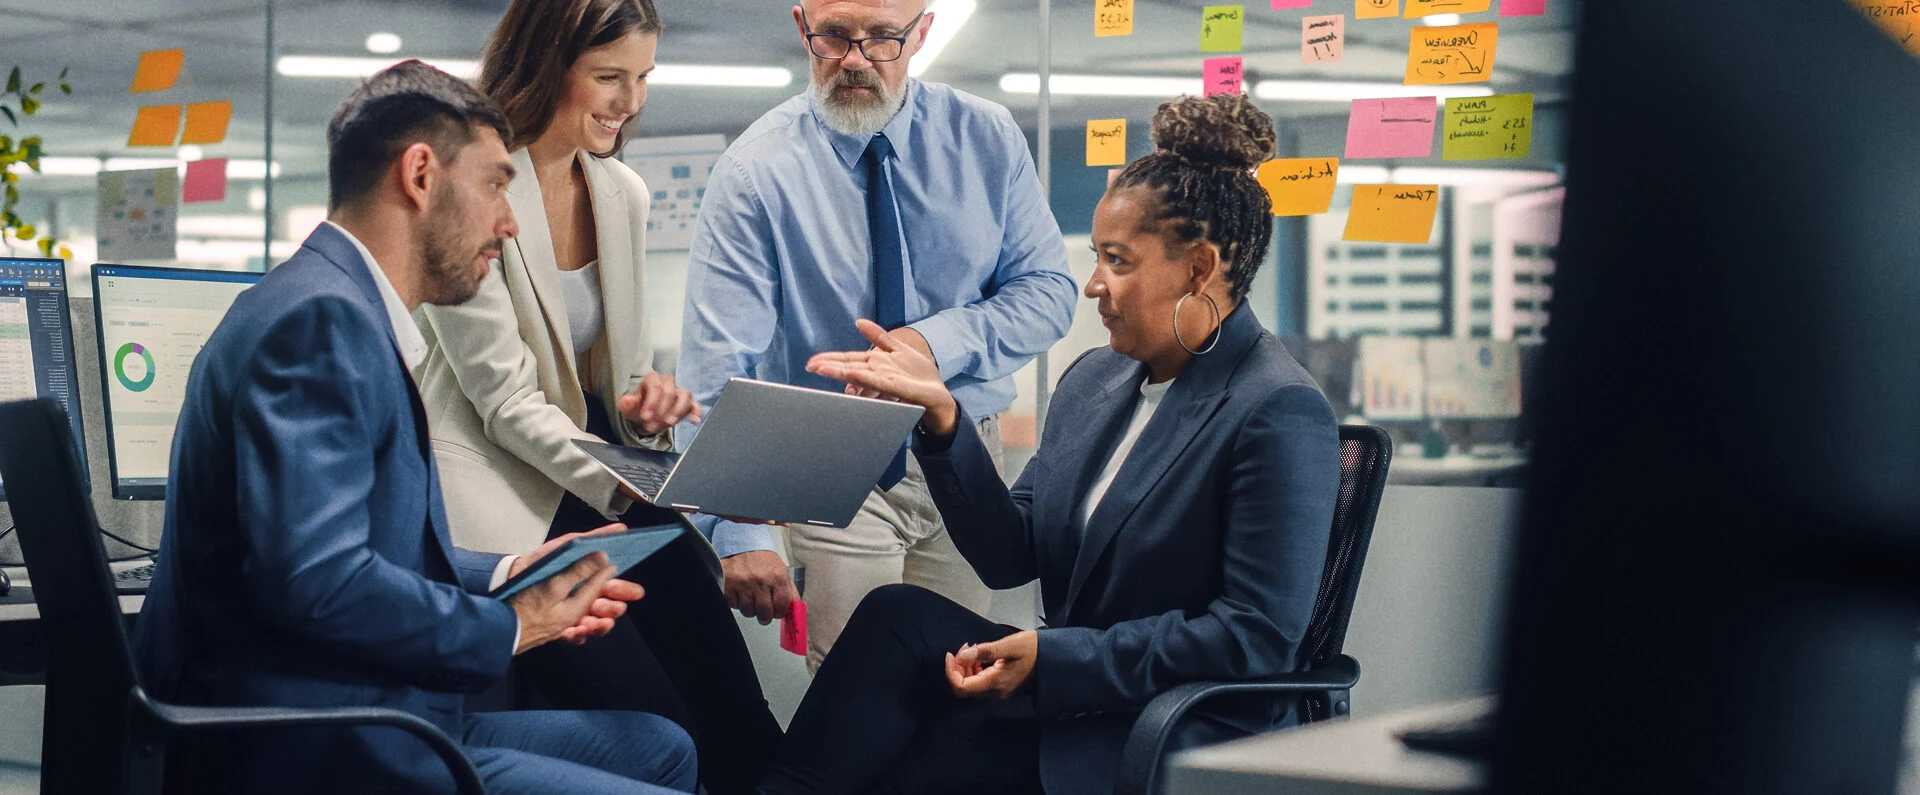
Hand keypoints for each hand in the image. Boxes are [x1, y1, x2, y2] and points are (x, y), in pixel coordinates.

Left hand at [509, 524, 645, 651]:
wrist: (500, 607)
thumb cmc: (529, 579)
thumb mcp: (555, 576)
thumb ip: (581, 564)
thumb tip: (604, 555)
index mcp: (579, 573)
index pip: (606, 573)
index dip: (622, 580)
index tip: (636, 588)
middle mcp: (576, 590)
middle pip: (604, 598)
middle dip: (614, 604)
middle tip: (618, 608)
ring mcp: (569, 609)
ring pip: (595, 618)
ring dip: (599, 622)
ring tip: (595, 625)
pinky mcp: (560, 624)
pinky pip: (577, 632)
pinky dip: (579, 635)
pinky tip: (575, 633)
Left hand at [616, 372, 700, 434]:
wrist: (646, 417)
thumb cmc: (637, 408)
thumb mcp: (627, 407)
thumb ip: (626, 403)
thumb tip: (628, 400)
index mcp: (652, 379)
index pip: (655, 386)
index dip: (651, 402)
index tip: (646, 417)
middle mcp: (668, 382)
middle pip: (669, 391)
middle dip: (661, 409)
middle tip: (652, 425)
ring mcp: (679, 392)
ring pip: (685, 394)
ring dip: (678, 410)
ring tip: (669, 423)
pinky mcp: (688, 403)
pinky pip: (695, 404)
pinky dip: (696, 412)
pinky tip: (694, 420)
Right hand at [720, 549, 797, 624]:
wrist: (743, 546)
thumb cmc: (763, 561)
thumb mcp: (782, 572)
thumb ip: (790, 592)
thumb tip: (795, 610)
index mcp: (777, 577)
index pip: (782, 606)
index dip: (780, 612)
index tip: (777, 611)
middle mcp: (761, 580)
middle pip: (765, 613)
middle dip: (765, 616)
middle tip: (764, 612)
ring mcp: (743, 584)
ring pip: (748, 612)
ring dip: (750, 609)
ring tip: (751, 598)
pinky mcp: (728, 586)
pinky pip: (734, 606)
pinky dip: (737, 603)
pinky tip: (741, 593)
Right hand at [807, 319, 959, 436]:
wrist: (938, 394)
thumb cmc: (917, 375)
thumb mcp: (897, 348)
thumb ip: (878, 336)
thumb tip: (859, 322)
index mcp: (875, 364)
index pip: (848, 359)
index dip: (830, 359)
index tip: (812, 361)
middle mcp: (877, 373)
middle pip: (849, 367)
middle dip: (829, 366)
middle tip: (810, 366)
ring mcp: (886, 381)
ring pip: (859, 375)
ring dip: (841, 372)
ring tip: (823, 370)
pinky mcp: (898, 387)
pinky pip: (878, 381)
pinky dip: (864, 378)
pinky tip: (852, 375)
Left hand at [945, 630, 1037, 699]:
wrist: (1052, 658)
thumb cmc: (1034, 650)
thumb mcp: (1011, 645)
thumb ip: (986, 651)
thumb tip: (965, 654)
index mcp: (996, 683)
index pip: (961, 687)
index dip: (951, 672)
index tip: (951, 655)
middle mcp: (996, 692)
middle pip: (964, 688)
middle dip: (957, 668)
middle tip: (963, 649)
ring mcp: (999, 691)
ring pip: (971, 686)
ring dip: (965, 668)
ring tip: (971, 650)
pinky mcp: (1001, 687)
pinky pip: (980, 682)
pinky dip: (974, 670)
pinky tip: (979, 657)